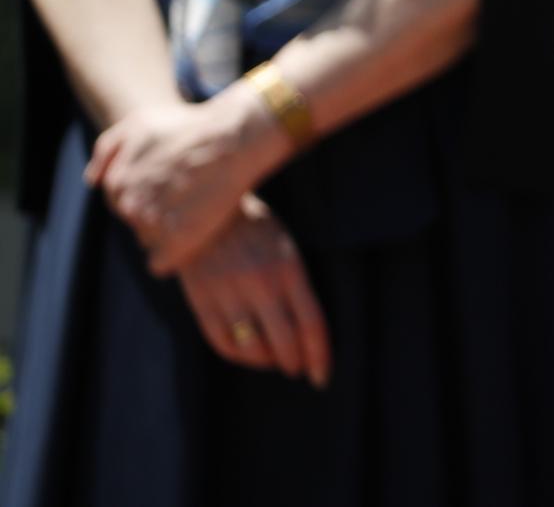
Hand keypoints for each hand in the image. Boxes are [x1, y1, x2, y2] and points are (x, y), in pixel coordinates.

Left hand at [87, 90, 286, 274]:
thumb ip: (107, 151)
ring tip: (197, 209)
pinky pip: (161, 263)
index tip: (172, 183)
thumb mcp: (138, 124)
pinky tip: (195, 233)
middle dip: (157, 212)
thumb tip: (92, 181)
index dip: (150, 192)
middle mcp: (130, 205)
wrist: (233, 138)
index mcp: (118, 182)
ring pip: (150, 241)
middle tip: (188, 195)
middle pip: (137, 222)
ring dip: (169, 231)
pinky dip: (176, 253)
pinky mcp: (175, 243)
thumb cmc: (190, 126)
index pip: (123, 201)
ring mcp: (152, 225)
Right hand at [174, 192, 331, 386]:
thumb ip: (296, 284)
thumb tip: (306, 329)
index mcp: (289, 268)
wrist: (203, 208)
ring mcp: (228, 292)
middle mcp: (260, 283)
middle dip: (295, 363)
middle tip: (298, 369)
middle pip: (285, 341)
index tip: (322, 377)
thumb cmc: (255, 228)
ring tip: (273, 359)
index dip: (320, 356)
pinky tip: (246, 353)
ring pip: (251, 348)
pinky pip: (220, 342)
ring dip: (266, 361)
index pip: (312, 323)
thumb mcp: (286, 247)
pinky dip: (236, 356)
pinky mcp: (200, 300)